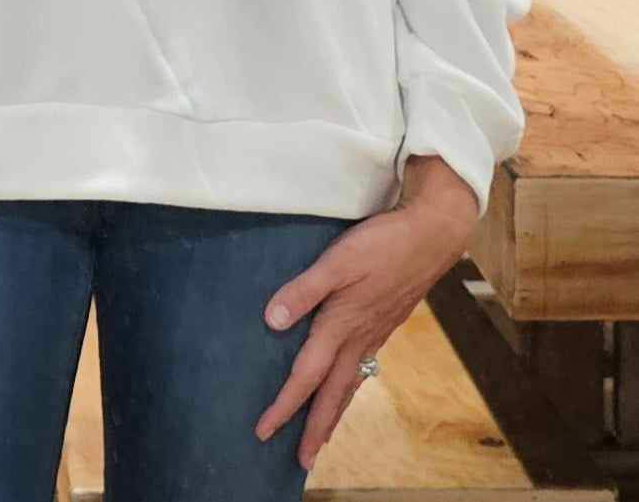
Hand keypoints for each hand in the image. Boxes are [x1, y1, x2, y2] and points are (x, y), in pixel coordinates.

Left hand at [254, 155, 479, 470]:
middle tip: (302, 462)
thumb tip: (271, 321)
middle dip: (315, 428)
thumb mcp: (336, 261)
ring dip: (334, 411)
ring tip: (323, 436)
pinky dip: (352, 385)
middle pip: (333, 393)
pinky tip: (350, 383)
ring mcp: (376, 332)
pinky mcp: (387, 322)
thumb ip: (303, 290)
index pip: (306, 375)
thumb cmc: (383, 244)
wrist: (432, 235)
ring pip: (351, 383)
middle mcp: (359, 337)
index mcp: (341, 325)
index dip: (284, 405)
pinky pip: (365, 365)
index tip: (264, 432)